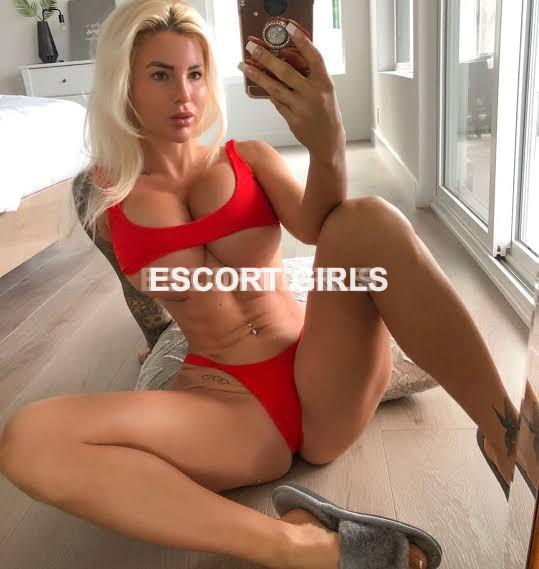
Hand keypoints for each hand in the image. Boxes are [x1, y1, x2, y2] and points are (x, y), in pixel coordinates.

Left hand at [239, 22, 344, 159]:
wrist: (327, 140)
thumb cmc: (326, 111)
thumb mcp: (325, 91)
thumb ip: (311, 77)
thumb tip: (287, 59)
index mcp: (324, 83)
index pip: (314, 58)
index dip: (303, 43)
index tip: (290, 29)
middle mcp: (313, 94)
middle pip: (286, 72)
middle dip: (267, 58)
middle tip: (252, 48)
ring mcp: (301, 108)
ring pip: (275, 89)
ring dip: (258, 76)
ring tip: (244, 66)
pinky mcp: (292, 119)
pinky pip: (277, 102)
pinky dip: (269, 93)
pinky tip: (259, 84)